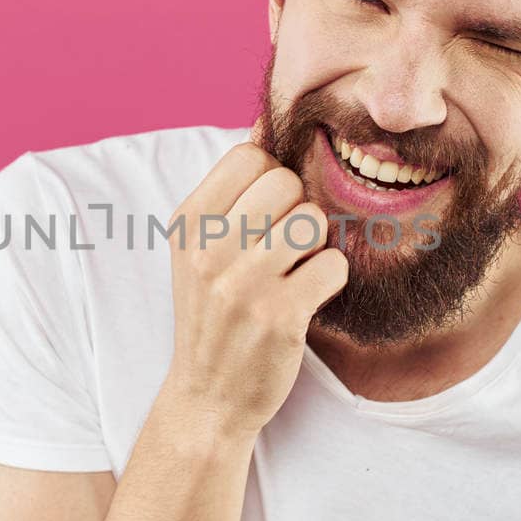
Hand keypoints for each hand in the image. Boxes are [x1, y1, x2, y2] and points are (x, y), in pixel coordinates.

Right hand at [161, 141, 348, 437]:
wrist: (208, 396)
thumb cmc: (214, 313)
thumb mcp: (200, 249)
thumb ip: (229, 192)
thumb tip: (263, 124)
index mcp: (187, 223)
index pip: (249, 155)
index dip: (270, 178)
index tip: (264, 214)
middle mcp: (208, 249)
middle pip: (286, 182)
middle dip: (297, 210)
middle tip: (284, 248)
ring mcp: (242, 284)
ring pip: (313, 221)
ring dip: (315, 246)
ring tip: (294, 273)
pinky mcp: (280, 315)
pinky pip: (333, 265)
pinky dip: (331, 280)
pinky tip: (307, 298)